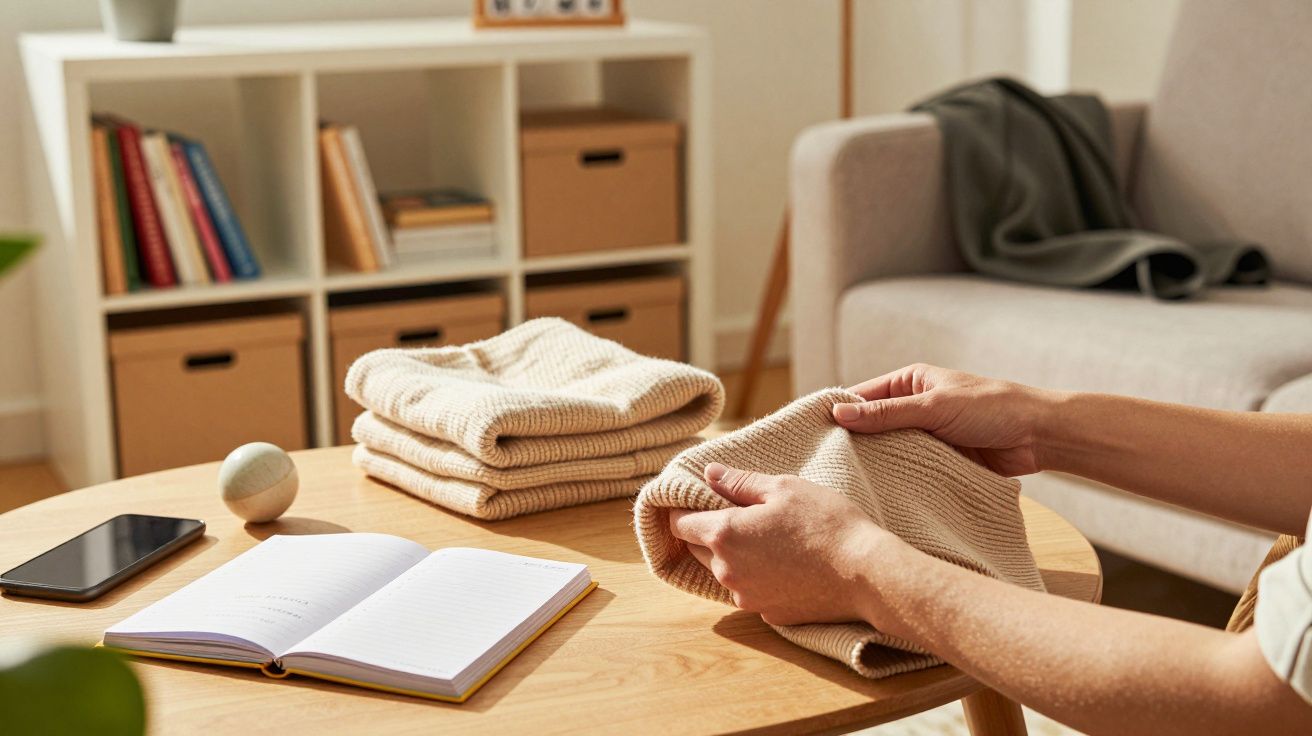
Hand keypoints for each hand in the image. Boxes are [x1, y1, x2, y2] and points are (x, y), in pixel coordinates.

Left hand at [667, 462, 901, 626]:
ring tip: (767, 538)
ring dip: (733, 555)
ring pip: (723, 571)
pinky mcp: (768, 614)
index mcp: (724, 535)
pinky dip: (757, 577)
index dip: (685, 508)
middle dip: (708, 531)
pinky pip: (749, 590)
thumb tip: (709, 473)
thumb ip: (739, 482)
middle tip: (739, 514)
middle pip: (697, 548)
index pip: (680, 523)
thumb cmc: (826, 522)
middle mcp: (726, 572)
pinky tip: (784, 563)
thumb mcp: (784, 488)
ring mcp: (746, 597)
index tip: (699, 499)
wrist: (866, 574)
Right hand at [832, 364, 1057, 476]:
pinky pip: (910, 469)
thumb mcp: (932, 407)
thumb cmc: (991, 407)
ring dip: (877, 464)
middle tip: (825, 465)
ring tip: (847, 483)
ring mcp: (926, 435)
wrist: (1039, 435)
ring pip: (890, 451)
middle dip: (854, 443)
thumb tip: (839, 413)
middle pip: (872, 426)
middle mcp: (914, 407)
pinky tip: (879, 493)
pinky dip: (898, 479)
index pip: (862, 396)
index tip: (813, 434)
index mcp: (910, 382)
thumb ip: (885, 414)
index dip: (839, 413)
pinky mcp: (939, 460)